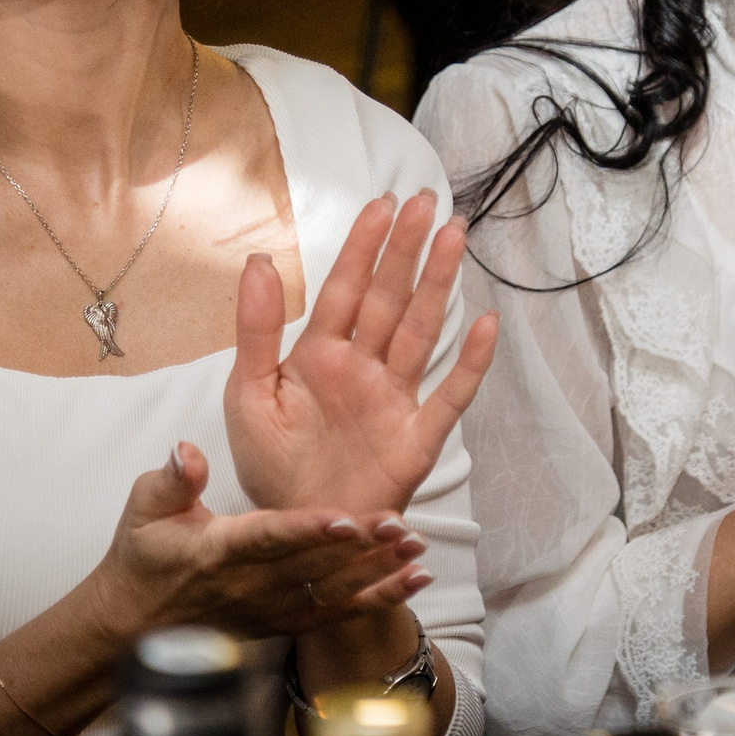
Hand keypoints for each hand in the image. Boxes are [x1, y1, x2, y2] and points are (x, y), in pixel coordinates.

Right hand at [84, 442, 428, 643]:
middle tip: (402, 524)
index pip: (269, 538)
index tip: (345, 517)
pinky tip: (416, 580)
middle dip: (361, 546)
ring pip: (333, 590)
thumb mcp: (142, 509)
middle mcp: (251, 585)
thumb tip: (187, 451)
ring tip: (418, 548)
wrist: (133, 625)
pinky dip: (379, 599)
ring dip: (378, 570)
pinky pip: (338, 615)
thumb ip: (170, 480)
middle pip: (314, 564)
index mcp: (219, 550)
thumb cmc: (143, 557)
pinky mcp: (286, 624)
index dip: (309, 529)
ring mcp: (272, 609)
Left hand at [226, 191, 497, 515]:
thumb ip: (255, 329)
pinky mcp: (416, 438)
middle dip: (406, 249)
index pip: (346, 289)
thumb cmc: (271, 468)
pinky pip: (450, 395)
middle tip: (425, 201)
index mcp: (319, 356)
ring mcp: (394, 400)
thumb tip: (260, 260)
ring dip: (438, 284)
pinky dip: (470, 362)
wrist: (299, 534)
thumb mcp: (248, 395)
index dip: (364, 246)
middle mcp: (362, 369)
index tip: (382, 204)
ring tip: (454, 236)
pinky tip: (486, 324)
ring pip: (420, 330)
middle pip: (390, 298)